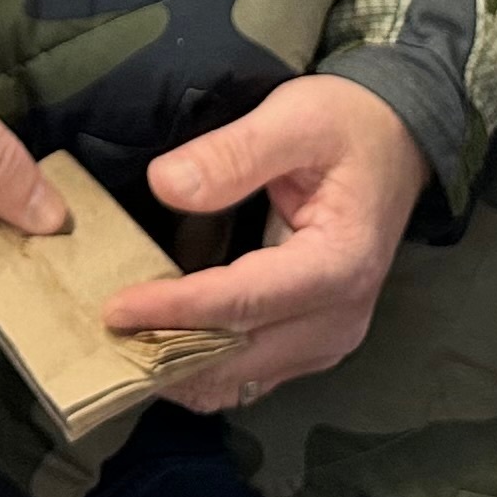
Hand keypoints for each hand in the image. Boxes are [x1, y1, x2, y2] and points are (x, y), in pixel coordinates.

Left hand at [100, 74, 428, 413]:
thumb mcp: (294, 118)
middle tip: (98, 339)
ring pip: (243, 378)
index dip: (176, 310)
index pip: (243, 303)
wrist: (398, 142)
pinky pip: (251, 373)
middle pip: (241, 357)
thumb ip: (233, 152)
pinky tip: (158, 348)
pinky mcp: (314, 343)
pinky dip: (203, 368)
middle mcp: (339, 319)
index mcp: (339, 265)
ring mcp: (330, 340)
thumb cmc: (345, 125)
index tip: (115, 309)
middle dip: (168, 355)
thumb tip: (164, 184)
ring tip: (119, 346)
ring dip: (181, 369)